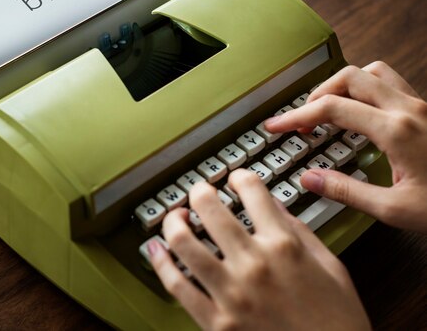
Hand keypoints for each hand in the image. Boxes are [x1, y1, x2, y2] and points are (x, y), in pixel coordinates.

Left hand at [148, 170, 369, 330]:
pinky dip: (160, 263)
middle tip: (199, 192)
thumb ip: (299, 230)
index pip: (252, 191)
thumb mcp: (330, 266)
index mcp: (284, 246)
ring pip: (183, 242)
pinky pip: (177, 285)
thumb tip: (274, 205)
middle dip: (199, 191)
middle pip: (209, 207)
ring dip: (173, 221)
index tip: (235, 179)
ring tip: (176, 218)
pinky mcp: (217, 322)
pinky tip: (156, 250)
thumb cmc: (337, 322)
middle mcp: (254, 264)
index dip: (240, 177)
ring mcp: (232, 293)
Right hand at [264, 61, 426, 232]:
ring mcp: (421, 105)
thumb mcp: (396, 209)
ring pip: (373, 72)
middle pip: (349, 77)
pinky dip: (366, 90)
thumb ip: (347, 191)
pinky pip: (391, 83)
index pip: (330, 108)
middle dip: (317, 94)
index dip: (295, 116)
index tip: (276, 126)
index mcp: (396, 130)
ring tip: (329, 109)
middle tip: (302, 119)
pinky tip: (362, 114)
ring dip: (344, 85)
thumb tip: (310, 178)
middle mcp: (408, 109)